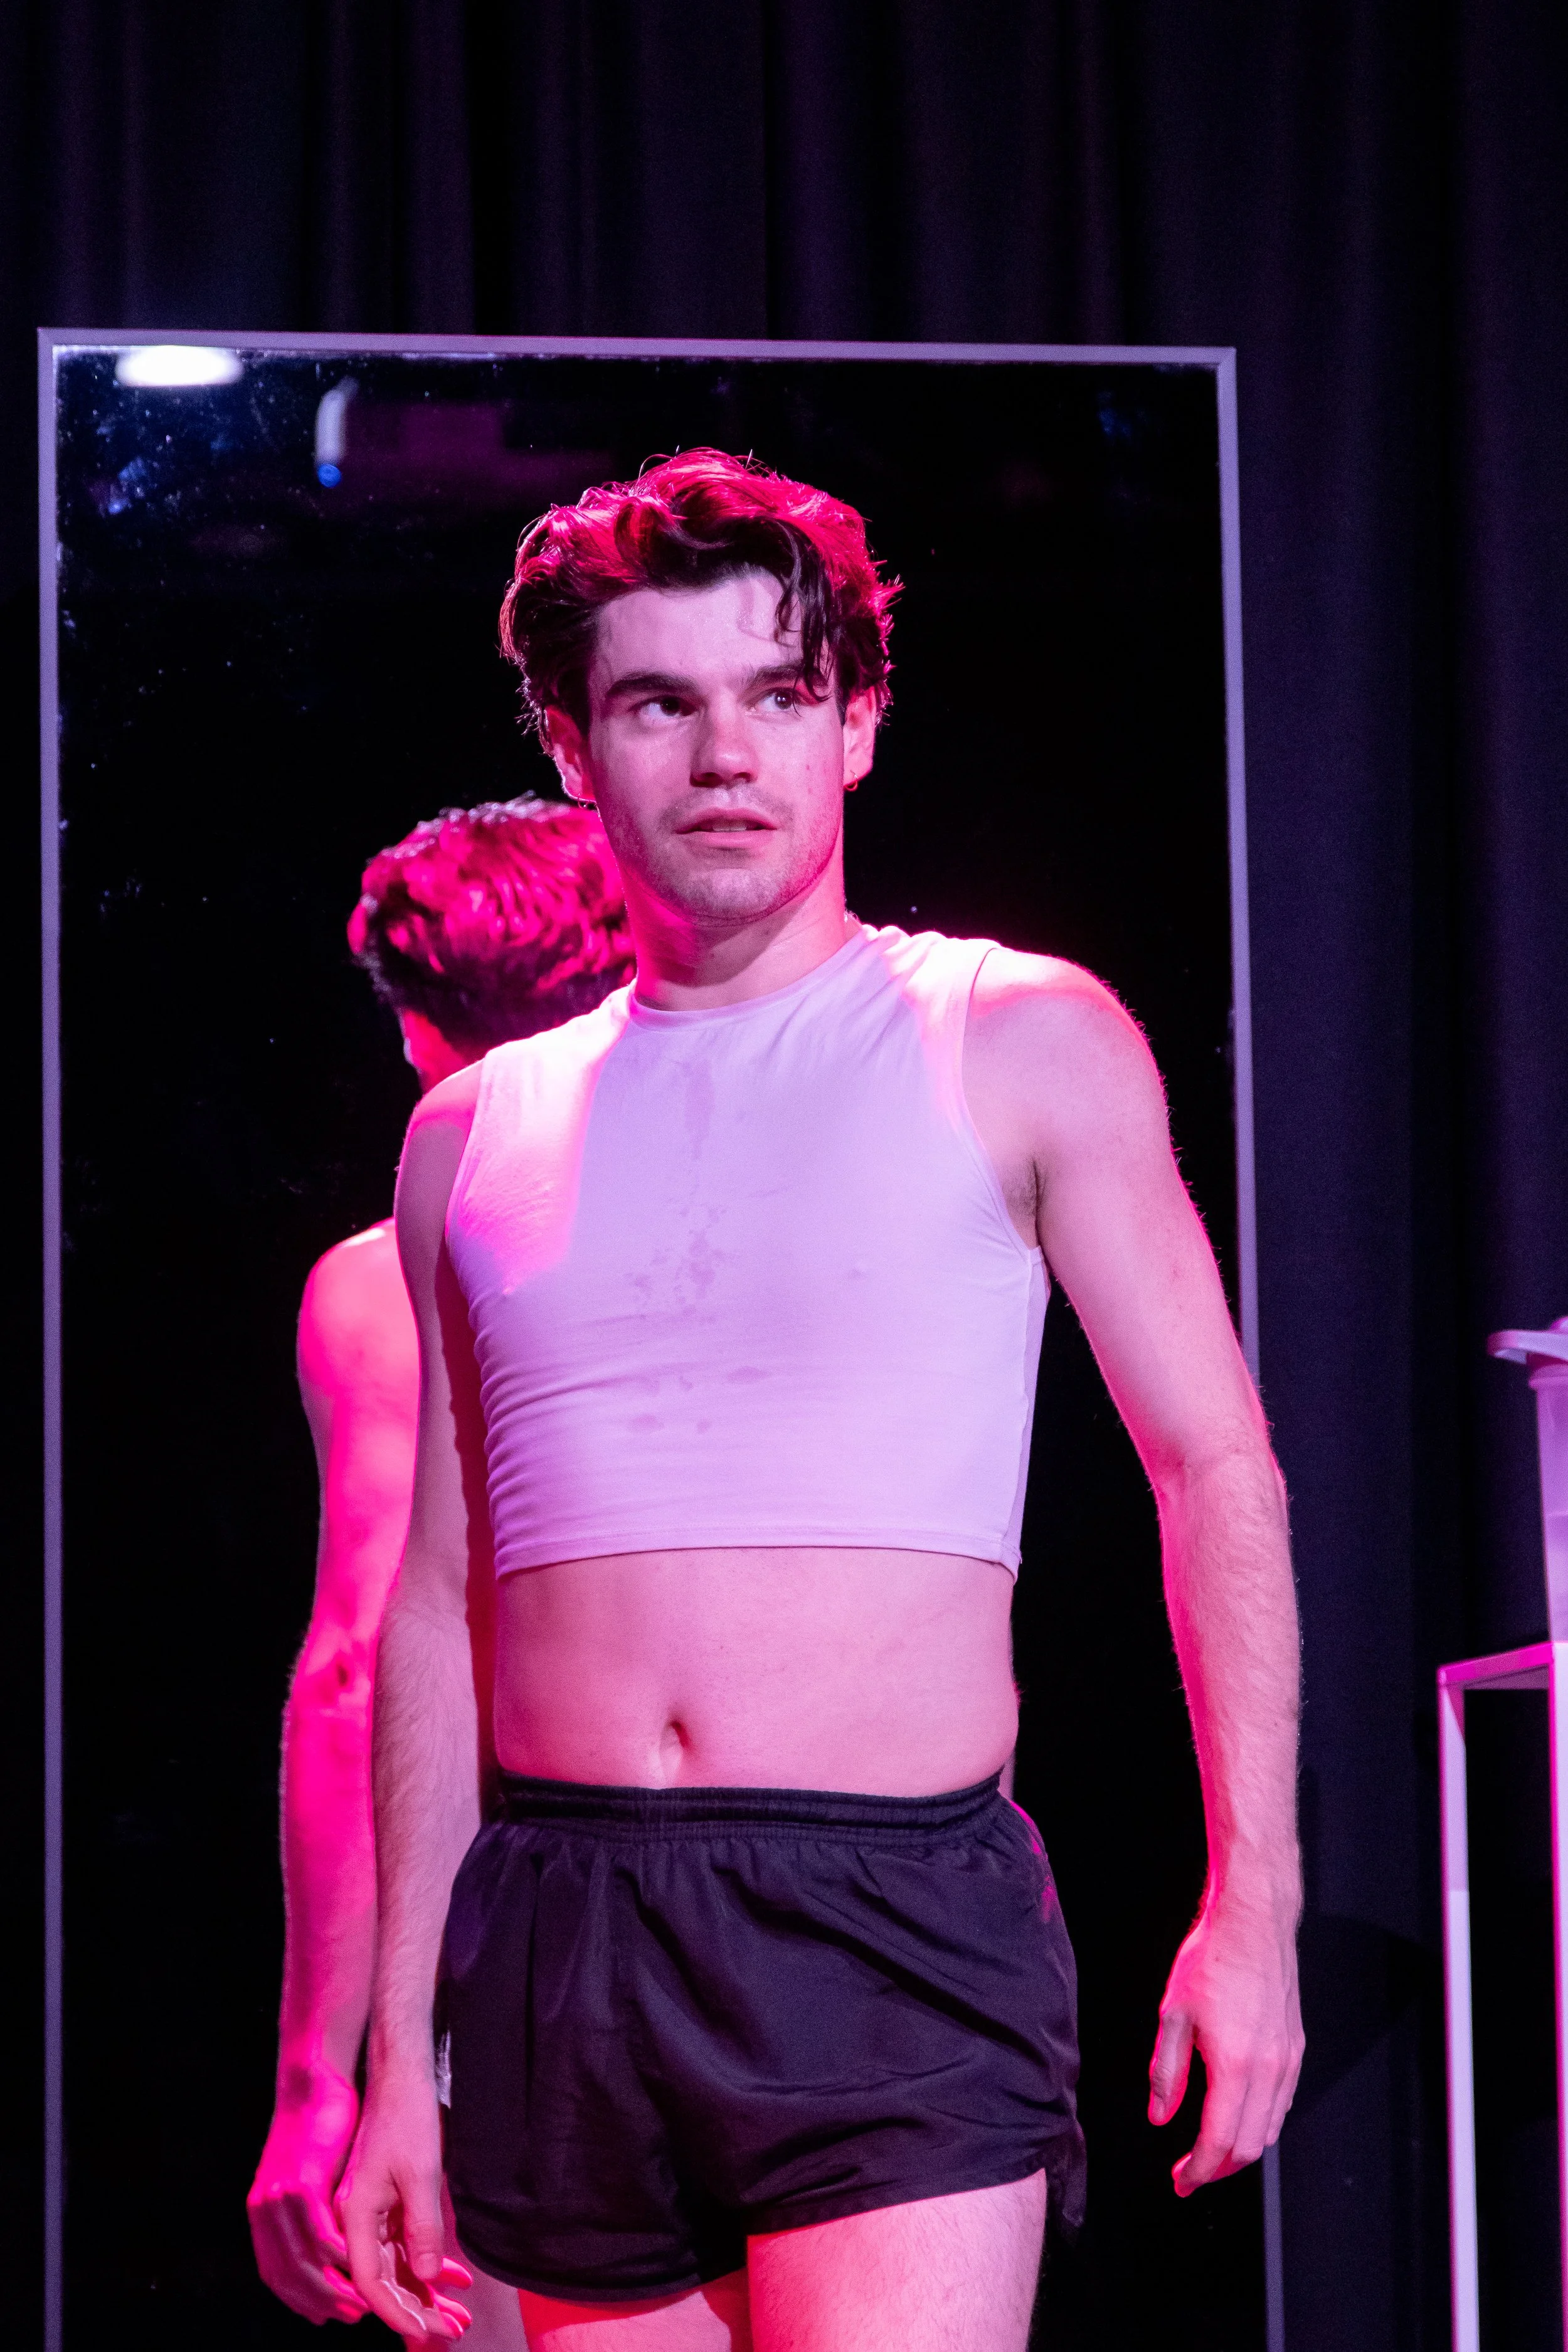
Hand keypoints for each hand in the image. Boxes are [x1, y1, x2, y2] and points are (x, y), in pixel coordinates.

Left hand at [248, 2061, 367, 2323]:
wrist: (310, 2080)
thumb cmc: (317, 2125)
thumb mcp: (305, 2172)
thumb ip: (309, 2207)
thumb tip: (324, 2240)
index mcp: (262, 2211)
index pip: (275, 2273)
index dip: (300, 2300)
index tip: (326, 2315)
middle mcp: (265, 2210)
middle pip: (288, 2276)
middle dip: (320, 2303)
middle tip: (351, 2315)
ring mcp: (281, 2198)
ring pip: (303, 2262)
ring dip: (333, 2288)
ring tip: (361, 2299)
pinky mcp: (302, 2184)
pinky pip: (319, 2234)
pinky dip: (339, 2257)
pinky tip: (358, 2265)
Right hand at [341, 2071, 471, 2340]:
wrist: (402, 2076)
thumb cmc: (408, 2117)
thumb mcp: (421, 2173)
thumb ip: (422, 2228)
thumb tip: (423, 2278)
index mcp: (354, 2214)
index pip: (371, 2281)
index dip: (399, 2312)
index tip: (430, 2333)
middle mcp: (356, 2219)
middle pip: (383, 2281)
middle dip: (418, 2311)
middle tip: (455, 2332)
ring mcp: (370, 2212)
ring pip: (394, 2267)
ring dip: (424, 2293)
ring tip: (459, 2317)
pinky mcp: (385, 2203)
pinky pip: (401, 2247)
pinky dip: (425, 2266)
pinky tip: (453, 2280)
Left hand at [1148, 1887, 1303, 2194]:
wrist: (1254, 1921)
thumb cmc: (1210, 1960)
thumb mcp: (1173, 2015)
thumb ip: (1167, 2073)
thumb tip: (1161, 2118)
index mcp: (1235, 2064)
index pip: (1219, 2141)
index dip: (1198, 2171)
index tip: (1180, 2181)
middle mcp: (1269, 2070)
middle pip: (1248, 2146)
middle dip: (1218, 2168)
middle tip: (1190, 2172)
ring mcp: (1288, 2061)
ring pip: (1269, 2129)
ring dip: (1240, 2148)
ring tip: (1209, 2149)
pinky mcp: (1296, 2049)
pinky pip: (1281, 2104)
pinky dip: (1259, 2123)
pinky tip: (1236, 2115)